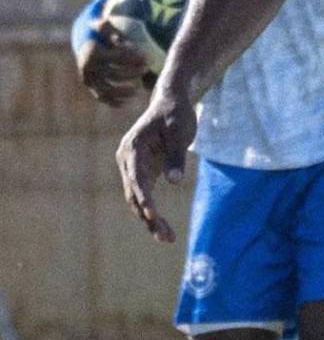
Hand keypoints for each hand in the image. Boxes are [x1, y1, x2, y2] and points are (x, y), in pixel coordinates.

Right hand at [77, 21, 148, 106]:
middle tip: (147, 68)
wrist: (86, 47)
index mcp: (92, 52)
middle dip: (133, 72)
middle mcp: (88, 68)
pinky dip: (113, 102)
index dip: (134, 57)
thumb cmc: (101, 35)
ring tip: (138, 88)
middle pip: (114, 74)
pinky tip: (125, 103)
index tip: (147, 57)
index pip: (118, 56)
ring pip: (107, 90)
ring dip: (123, 91)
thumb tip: (118, 36)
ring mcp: (89, 79)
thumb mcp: (105, 29)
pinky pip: (101, 97)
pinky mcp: (91, 87)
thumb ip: (112, 30)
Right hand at [115, 89, 196, 242]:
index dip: (144, 197)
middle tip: (165, 236)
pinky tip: (162, 227)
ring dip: (150, 219)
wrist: (171, 101)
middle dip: (149, 216)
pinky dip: (152, 211)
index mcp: (132, 147)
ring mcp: (132, 167)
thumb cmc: (176, 114)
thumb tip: (174, 182)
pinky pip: (144, 195)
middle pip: (134, 194)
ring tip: (167, 238)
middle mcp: (127, 159)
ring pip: (137, 199)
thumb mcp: (180, 131)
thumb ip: (176, 155)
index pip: (136, 177)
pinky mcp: (141, 171)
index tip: (152, 214)